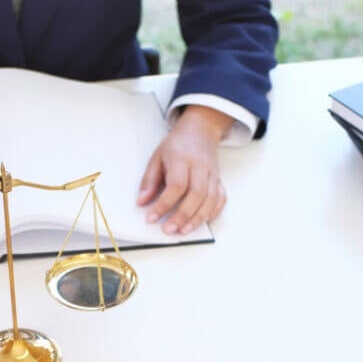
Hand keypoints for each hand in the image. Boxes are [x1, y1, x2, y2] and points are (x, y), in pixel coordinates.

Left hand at [137, 105, 231, 234]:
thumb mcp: (157, 157)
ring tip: (183, 231)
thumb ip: (149, 180)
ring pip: (210, 199)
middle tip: (169, 229)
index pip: (176, 185)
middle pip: (196, 194)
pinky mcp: (219, 180)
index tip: (151, 218)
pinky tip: (201, 221)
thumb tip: (142, 202)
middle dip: (182, 216)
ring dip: (197, 218)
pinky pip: (221, 198)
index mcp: (182, 159)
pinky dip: (213, 212)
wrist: (200, 130)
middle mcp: (200, 167)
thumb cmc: (177, 145)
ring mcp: (212, 174)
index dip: (164, 204)